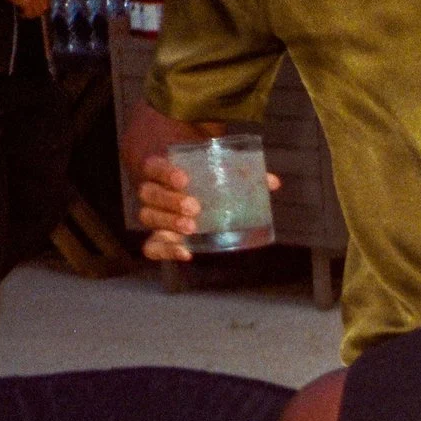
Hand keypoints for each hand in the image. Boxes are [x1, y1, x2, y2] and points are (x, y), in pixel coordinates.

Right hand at [137, 151, 279, 259]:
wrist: (181, 190)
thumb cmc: (199, 176)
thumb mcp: (216, 170)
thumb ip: (241, 174)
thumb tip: (272, 182)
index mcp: (162, 169)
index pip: (154, 167)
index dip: (165, 172)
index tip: (184, 179)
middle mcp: (152, 191)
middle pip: (148, 194)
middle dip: (170, 201)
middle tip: (195, 207)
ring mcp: (154, 215)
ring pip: (148, 217)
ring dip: (168, 223)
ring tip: (192, 227)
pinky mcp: (159, 236)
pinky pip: (151, 246)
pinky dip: (164, 251)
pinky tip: (185, 253)